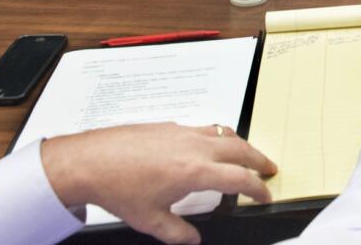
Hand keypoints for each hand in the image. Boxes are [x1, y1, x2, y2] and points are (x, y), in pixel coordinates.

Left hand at [41, 122, 276, 244]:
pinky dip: (218, 137)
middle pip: (241, 149)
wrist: (91, 160)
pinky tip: (208, 148)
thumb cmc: (118, 188)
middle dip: (259, 160)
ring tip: (245, 156)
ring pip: (224, 134)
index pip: (240, 179)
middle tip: (269, 170)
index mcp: (195, 171)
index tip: (265, 195)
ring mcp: (184, 132)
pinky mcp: (171, 126)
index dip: (258, 189)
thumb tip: (192, 239)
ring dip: (241, 145)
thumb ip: (177, 233)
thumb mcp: (150, 221)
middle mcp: (195, 147)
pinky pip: (205, 128)